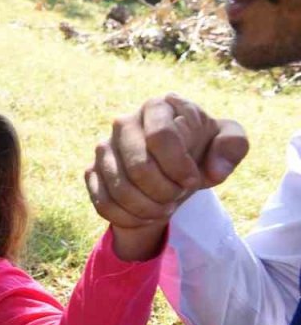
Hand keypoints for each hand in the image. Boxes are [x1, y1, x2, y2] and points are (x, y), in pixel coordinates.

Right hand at [87, 94, 248, 228]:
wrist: (172, 169)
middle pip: (138, 166)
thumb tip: (214, 170)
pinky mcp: (92, 172)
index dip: (179, 167)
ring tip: (164, 208)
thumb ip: (233, 145)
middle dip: (164, 191)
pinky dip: (128, 217)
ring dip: (147, 207)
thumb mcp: (228, 142)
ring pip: (119, 189)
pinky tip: (145, 215)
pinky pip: (104, 203)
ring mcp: (104, 148)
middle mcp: (124, 122)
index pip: (160, 136)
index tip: (193, 180)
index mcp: (158, 107)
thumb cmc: (200, 151)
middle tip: (178, 197)